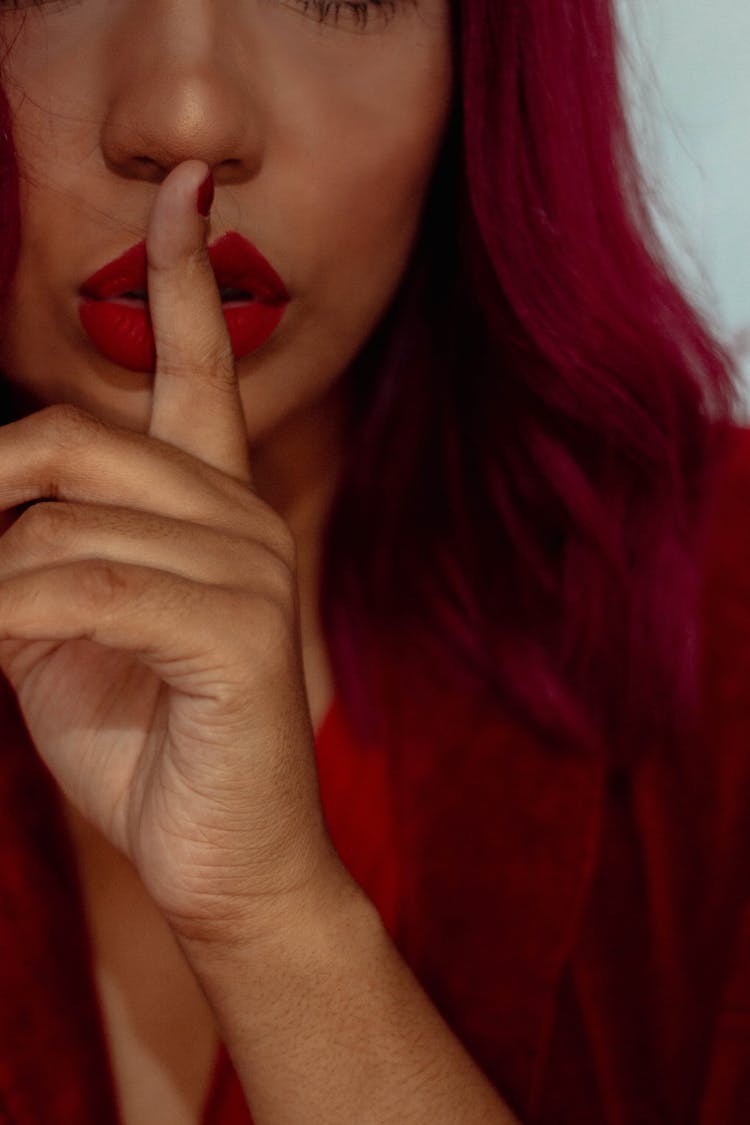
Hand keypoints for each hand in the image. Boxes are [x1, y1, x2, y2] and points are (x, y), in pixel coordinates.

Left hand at [0, 162, 342, 942]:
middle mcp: (241, 515)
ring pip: (65, 523)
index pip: (201, 363)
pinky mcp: (238, 634)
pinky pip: (86, 588)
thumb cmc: (146, 741)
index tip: (189, 188)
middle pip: (75, 437)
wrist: (220, 859)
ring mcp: (249, 570)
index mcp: (210, 503)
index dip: (185, 274)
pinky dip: (9, 619)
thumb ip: (34, 552)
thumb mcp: (65, 632)